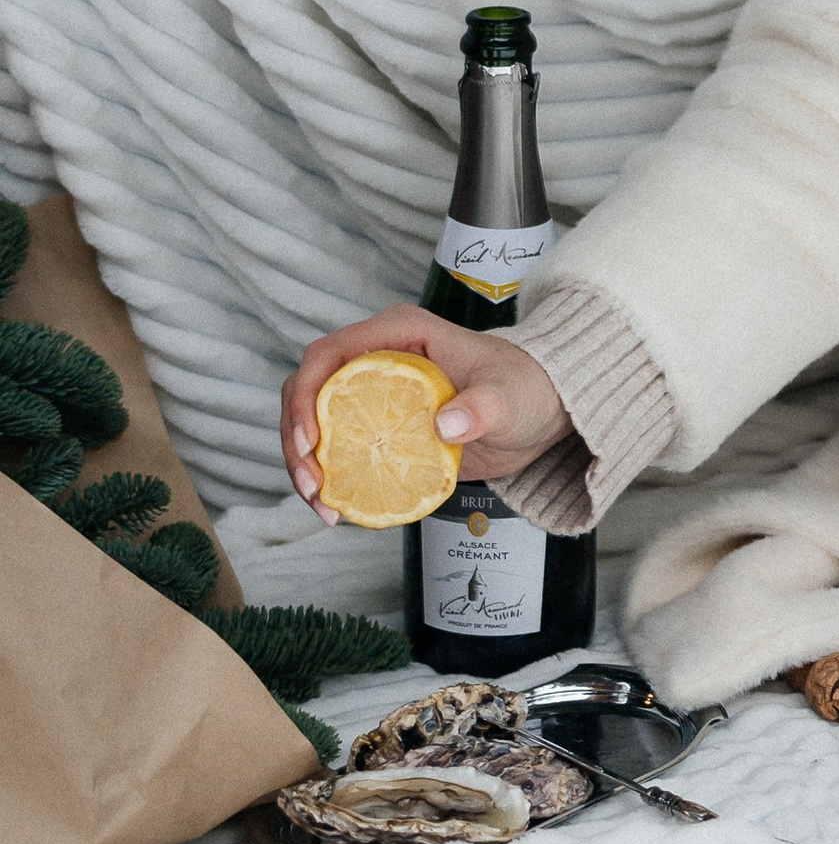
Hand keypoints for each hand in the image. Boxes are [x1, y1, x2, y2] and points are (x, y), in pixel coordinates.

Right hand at [280, 307, 567, 523]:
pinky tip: (336, 510)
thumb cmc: (523, 389)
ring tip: (322, 507)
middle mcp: (375, 358)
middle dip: (296, 439)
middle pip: (308, 390)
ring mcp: (371, 394)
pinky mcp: (377, 427)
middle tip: (312, 485)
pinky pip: (337, 449)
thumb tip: (444, 426)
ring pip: (313, 423)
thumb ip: (481, 407)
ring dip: (304, 465)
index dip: (307, 394)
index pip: (329, 354)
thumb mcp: (508, 397)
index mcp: (398, 334)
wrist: (536, 413)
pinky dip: (328, 478)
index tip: (311, 441)